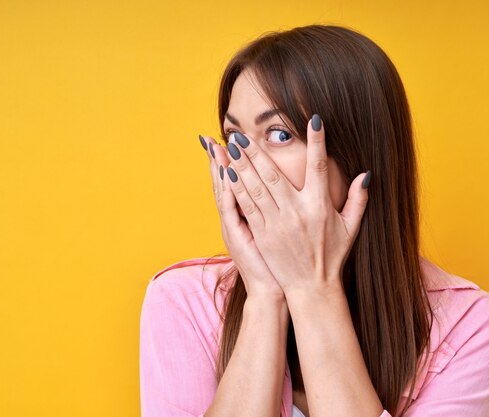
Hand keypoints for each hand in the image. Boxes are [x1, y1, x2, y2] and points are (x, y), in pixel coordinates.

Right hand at [199, 134, 284, 300]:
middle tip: (213, 138)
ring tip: (216, 149)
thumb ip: (269, 211)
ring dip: (220, 171)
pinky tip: (226, 174)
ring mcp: (233, 228)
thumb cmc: (275, 263)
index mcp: (243, 216)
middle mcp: (234, 220)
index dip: (227, 164)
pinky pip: (230, 209)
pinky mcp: (238, 236)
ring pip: (224, 193)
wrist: (270, 290)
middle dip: (218, 161)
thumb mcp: (270, 234)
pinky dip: (227, 191)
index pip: (233, 184)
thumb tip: (274, 191)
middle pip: (223, 185)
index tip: (224, 142)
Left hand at [221, 114, 369, 294]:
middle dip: (258, 152)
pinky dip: (237, 188)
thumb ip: (358, 200)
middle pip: (275, 174)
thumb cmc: (332, 256)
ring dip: (242, 165)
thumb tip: (365, 174)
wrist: (311, 287)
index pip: (319, 167)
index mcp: (320, 206)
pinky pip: (248, 207)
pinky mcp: (262, 234)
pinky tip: (228, 173)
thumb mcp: (351, 228)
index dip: (318, 142)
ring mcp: (277, 223)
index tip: (314, 118)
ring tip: (232, 146)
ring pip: (257, 188)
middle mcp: (297, 212)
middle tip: (245, 133)